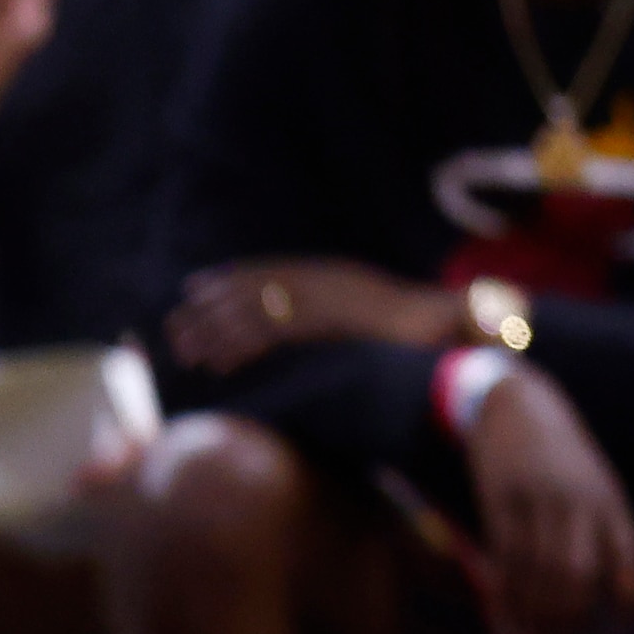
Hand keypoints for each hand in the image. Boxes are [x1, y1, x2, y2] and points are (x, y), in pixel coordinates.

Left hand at [164, 258, 464, 372]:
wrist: (456, 330)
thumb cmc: (427, 331)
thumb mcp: (384, 315)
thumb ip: (351, 315)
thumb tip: (330, 322)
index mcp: (338, 276)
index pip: (274, 270)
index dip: (231, 277)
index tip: (196, 286)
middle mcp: (328, 281)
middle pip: (255, 287)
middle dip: (210, 306)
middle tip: (177, 325)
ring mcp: (329, 300)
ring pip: (255, 310)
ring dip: (215, 330)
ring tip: (187, 349)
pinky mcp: (328, 325)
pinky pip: (274, 334)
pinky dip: (242, 347)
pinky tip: (220, 363)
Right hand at [461, 363, 633, 633]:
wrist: (518, 407)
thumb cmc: (563, 457)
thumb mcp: (597, 486)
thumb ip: (603, 533)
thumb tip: (604, 596)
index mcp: (611, 502)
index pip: (631, 561)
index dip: (629, 602)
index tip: (619, 630)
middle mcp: (579, 504)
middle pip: (580, 575)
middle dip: (573, 618)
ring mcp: (538, 503)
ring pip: (539, 574)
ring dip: (537, 616)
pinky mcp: (500, 504)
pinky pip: (504, 562)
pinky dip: (508, 596)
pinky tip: (509, 615)